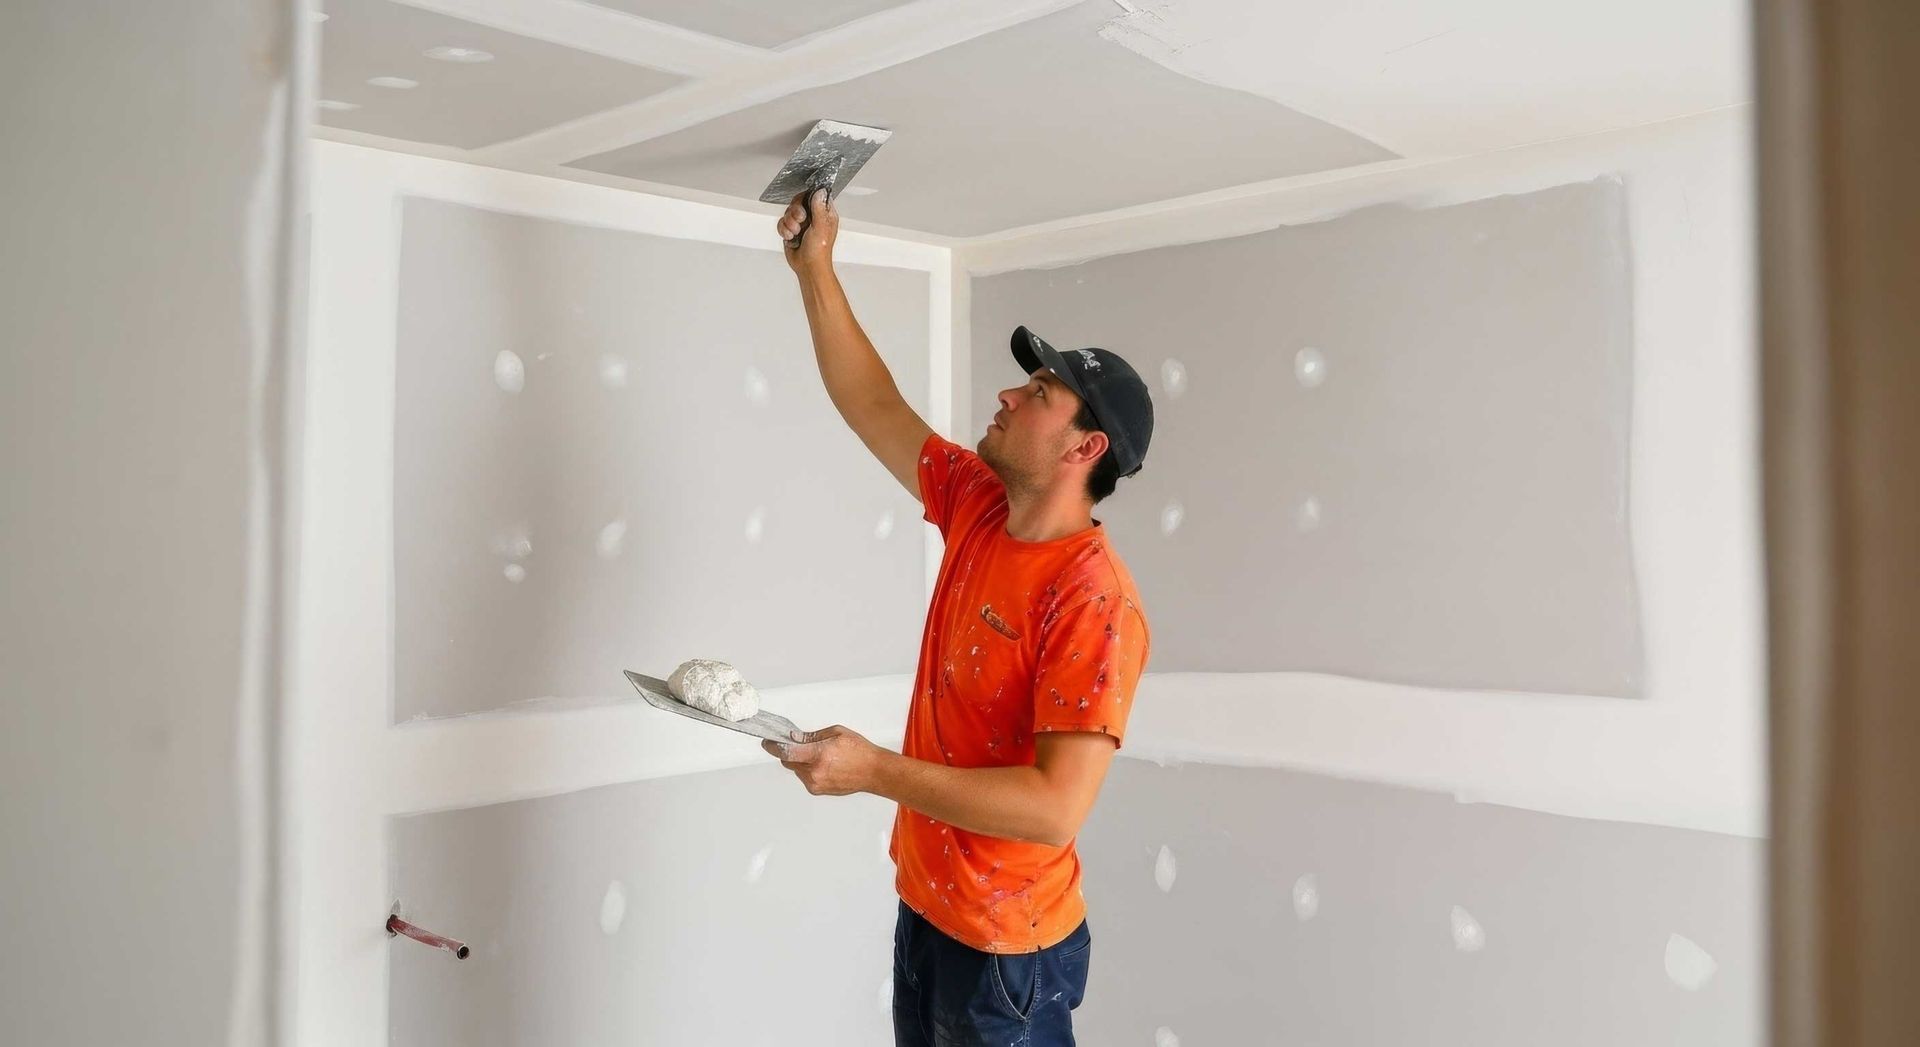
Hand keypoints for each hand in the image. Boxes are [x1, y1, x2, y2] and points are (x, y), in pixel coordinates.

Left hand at [761, 723, 879, 795]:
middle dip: (789, 751)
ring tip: (820, 754)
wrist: (874, 772)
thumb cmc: (859, 751)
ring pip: (796, 769)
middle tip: (795, 743)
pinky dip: (808, 769)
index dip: (773, 746)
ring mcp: (815, 783)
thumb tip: (794, 738)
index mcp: (818, 755)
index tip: (767, 742)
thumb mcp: (835, 733)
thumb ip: (811, 737)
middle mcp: (814, 772)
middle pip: (788, 761)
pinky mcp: (818, 790)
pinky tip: (824, 764)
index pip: (786, 752)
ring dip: (801, 761)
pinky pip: (805, 777)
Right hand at [777, 187, 836, 274]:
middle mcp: (813, 216)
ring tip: (796, 233)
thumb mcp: (821, 227)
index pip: (814, 194)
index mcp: (824, 213)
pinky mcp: (791, 229)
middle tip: (800, 222)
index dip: (806, 198)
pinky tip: (791, 238)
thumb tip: (820, 192)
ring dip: (790, 223)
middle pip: (798, 201)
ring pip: (788, 211)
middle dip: (795, 212)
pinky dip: (784, 230)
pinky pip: (781, 222)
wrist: (808, 266)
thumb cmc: (819, 251)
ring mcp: (801, 222)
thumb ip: (819, 208)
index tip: (804, 208)